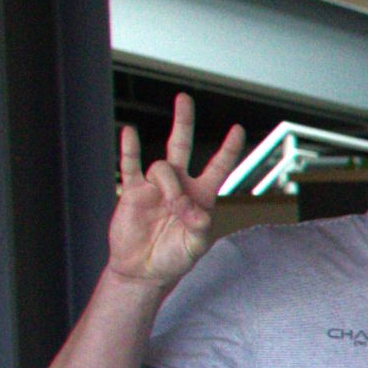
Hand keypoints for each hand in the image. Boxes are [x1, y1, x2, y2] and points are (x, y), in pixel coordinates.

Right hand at [108, 94, 244, 288]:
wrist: (144, 269)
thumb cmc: (174, 258)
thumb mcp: (196, 246)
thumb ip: (199, 228)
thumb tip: (193, 210)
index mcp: (201, 196)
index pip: (218, 167)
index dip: (228, 149)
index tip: (238, 129)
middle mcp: (179, 185)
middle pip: (182, 145)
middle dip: (184, 122)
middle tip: (184, 97)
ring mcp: (155, 186)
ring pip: (163, 166)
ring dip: (170, 184)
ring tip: (171, 207)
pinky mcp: (133, 191)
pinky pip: (129, 165)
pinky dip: (129, 149)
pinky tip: (129, 132)